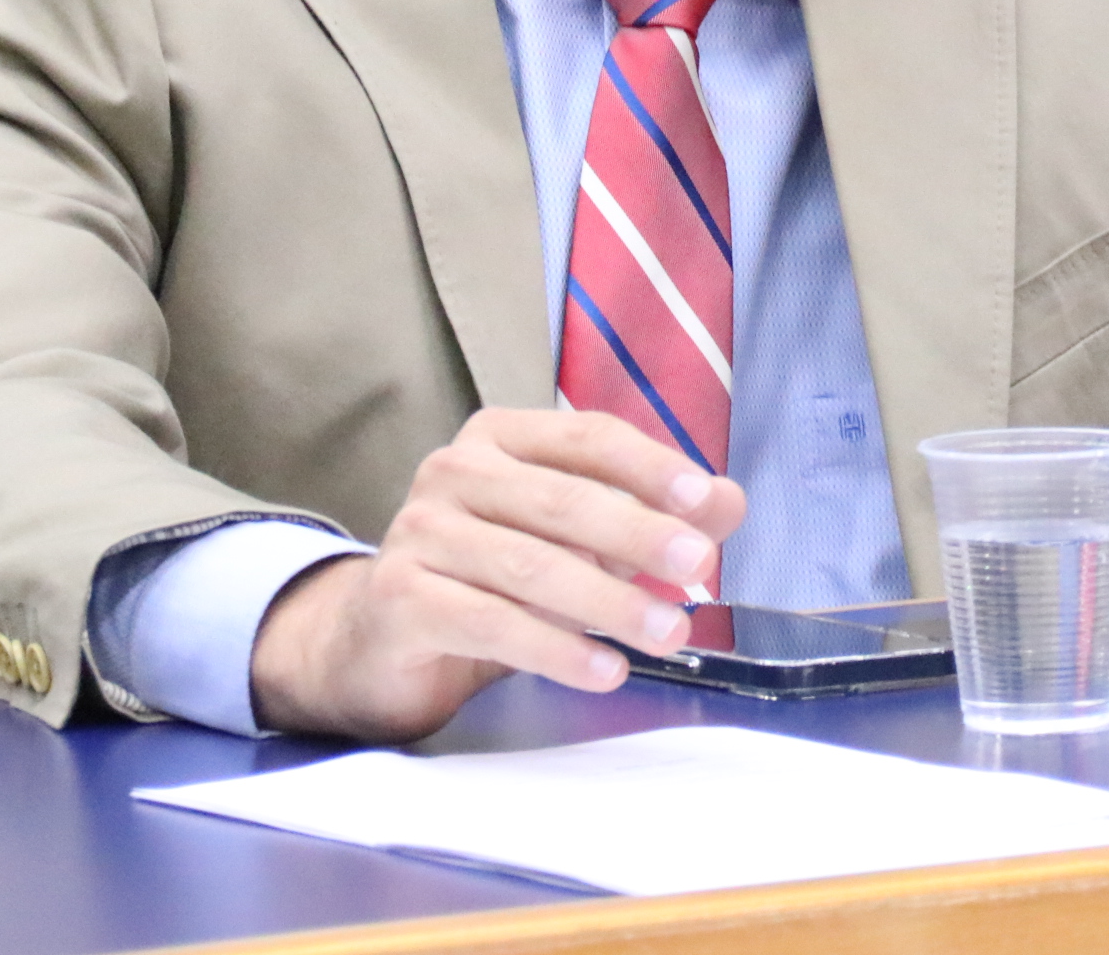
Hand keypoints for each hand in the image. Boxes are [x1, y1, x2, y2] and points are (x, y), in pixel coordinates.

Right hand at [248, 409, 745, 741]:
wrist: (379, 640)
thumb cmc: (491, 579)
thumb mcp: (577, 543)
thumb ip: (650, 518)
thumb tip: (728, 503)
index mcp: (500, 438)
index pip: (586, 437)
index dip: (649, 467)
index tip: (705, 503)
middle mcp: (454, 471)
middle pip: (562, 499)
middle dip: (638, 535)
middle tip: (699, 570)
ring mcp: (419, 532)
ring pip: (530, 565)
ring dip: (608, 604)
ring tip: (668, 635)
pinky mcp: (401, 597)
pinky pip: (490, 622)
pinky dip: (555, 649)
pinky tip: (604, 671)